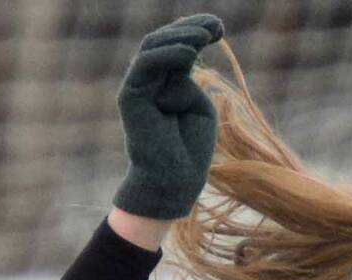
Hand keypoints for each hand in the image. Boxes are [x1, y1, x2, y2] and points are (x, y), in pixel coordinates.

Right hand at [113, 13, 223, 220]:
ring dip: (181, 37)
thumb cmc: (190, 150)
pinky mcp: (130, 96)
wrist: (173, 181)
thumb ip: (190, 80)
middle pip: (165, 41)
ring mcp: (138, 86)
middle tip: (217, 25)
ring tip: (205, 36)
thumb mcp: (199, 107)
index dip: (198, 31)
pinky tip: (189, 54)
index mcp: (168, 82)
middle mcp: (150, 80)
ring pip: (154, 47)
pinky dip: (167, 55)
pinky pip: (146, 65)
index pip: (179, 46)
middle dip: (191, 28)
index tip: (221, 27)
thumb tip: (184, 56)